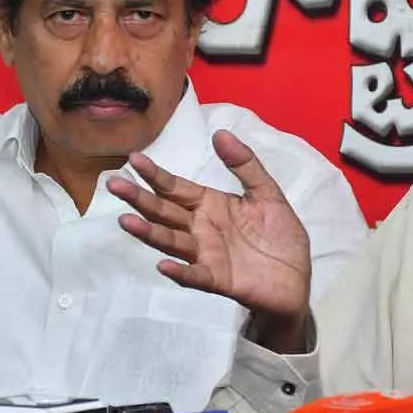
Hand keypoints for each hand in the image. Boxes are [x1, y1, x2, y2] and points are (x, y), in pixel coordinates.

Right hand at [106, 130, 311, 349]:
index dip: (155, 174)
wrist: (298, 277)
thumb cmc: (279, 235)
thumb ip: (245, 164)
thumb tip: (219, 132)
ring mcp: (207, 255)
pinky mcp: (220, 280)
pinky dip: (181, 272)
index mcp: (210, 205)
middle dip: (140, 199)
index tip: (134, 159)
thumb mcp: (267, 193)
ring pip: (172, 242)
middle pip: (164, 212)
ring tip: (126, 221)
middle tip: (114, 185)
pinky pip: (197, 276)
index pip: (176, 188)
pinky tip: (164, 265)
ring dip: (149, 233)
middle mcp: (201, 229)